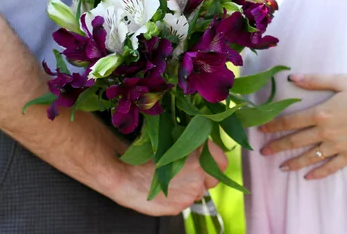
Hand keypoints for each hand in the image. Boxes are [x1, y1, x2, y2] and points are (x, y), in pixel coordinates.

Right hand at [111, 141, 227, 215]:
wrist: (125, 173)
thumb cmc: (146, 153)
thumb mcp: (172, 140)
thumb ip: (192, 147)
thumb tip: (203, 151)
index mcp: (201, 153)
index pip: (221, 162)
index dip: (213, 163)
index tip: (205, 163)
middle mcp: (200, 174)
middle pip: (211, 180)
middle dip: (201, 177)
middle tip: (182, 171)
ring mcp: (191, 192)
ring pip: (197, 192)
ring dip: (188, 188)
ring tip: (169, 180)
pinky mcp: (180, 207)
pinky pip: (183, 203)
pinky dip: (176, 198)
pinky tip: (162, 190)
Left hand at [259, 74, 346, 179]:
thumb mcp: (341, 80)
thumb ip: (315, 80)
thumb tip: (291, 77)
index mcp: (321, 113)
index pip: (290, 121)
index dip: (273, 126)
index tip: (260, 130)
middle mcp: (326, 132)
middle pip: (295, 141)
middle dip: (277, 146)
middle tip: (262, 153)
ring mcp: (339, 146)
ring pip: (310, 157)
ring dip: (293, 162)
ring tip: (281, 167)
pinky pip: (331, 167)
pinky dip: (319, 173)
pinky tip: (308, 177)